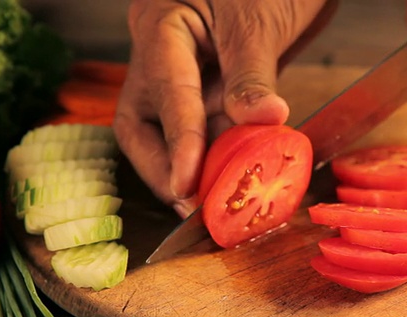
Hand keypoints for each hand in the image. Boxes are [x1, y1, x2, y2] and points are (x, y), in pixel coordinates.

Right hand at [113, 0, 336, 216]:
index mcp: (160, 26)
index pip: (163, 93)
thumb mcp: (256, 21)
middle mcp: (165, 56)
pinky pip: (213, 129)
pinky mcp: (215, 88)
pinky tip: (242, 174)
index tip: (186, 184)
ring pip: (181, 133)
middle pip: (146, 125)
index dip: (176, 144)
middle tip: (193, 206)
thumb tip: (260, 121)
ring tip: (222, 199)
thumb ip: (252, 73)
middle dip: (166, 168)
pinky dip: (227, 153)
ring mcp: (188, 75)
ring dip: (202, 167)